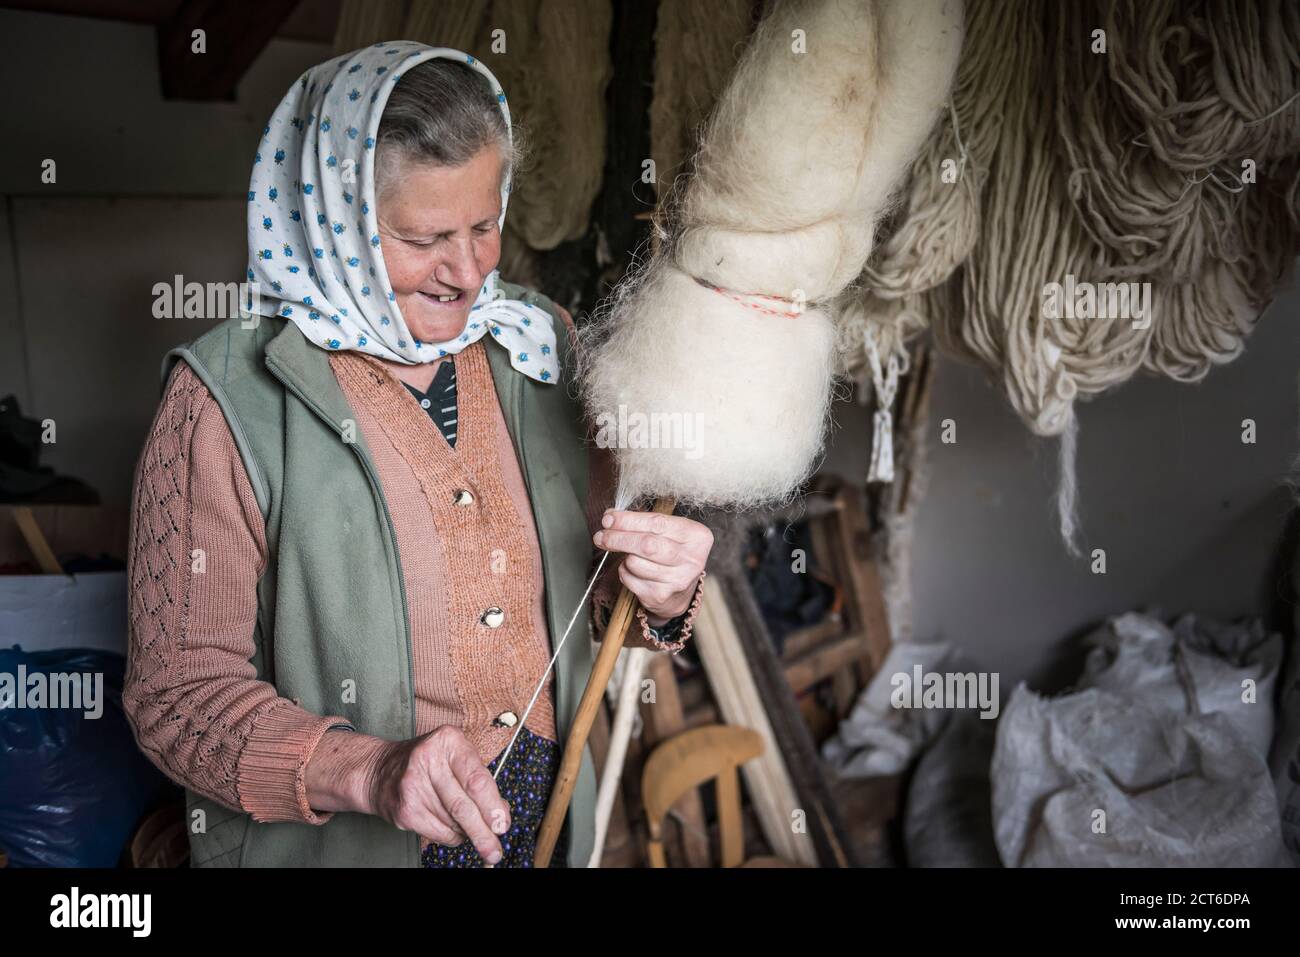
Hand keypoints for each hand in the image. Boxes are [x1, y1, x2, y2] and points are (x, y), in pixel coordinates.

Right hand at [366, 725, 510, 863]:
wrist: (379, 771)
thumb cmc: (427, 763)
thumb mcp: (456, 758)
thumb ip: (480, 781)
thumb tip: (501, 814)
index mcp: (449, 741)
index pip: (476, 779)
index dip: (492, 806)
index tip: (502, 824)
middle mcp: (429, 760)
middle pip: (463, 806)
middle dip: (482, 832)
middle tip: (494, 850)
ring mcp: (413, 786)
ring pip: (453, 823)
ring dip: (468, 833)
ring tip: (473, 831)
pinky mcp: (405, 810)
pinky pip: (439, 833)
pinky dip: (452, 836)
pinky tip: (453, 829)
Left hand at [593, 510, 712, 623]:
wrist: (680, 592)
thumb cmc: (672, 553)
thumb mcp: (669, 532)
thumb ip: (643, 522)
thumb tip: (610, 517)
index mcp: (697, 537)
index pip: (657, 523)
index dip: (628, 519)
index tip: (608, 518)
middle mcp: (691, 559)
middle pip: (646, 544)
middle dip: (618, 538)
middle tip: (601, 535)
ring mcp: (677, 580)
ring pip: (634, 562)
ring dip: (624, 556)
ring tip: (629, 555)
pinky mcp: (661, 596)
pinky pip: (629, 578)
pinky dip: (624, 571)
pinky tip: (634, 570)